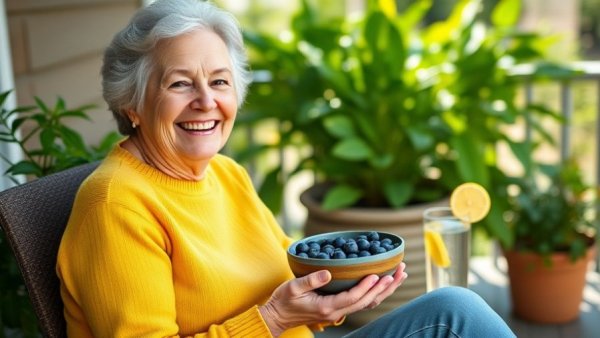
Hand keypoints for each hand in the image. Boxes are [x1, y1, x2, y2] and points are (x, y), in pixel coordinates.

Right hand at [259, 262, 407, 336]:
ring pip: (367, 303)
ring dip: (384, 290)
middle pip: (366, 301)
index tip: (377, 275)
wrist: (277, 317)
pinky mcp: (337, 309)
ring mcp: (338, 312)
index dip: (366, 287)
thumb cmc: (283, 301)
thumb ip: (311, 280)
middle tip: (399, 271)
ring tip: (399, 276)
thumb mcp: (293, 287)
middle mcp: (336, 312)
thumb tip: (329, 272)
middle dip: (384, 287)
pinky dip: (375, 293)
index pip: (352, 297)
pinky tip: (382, 284)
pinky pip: (361, 303)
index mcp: (326, 307)